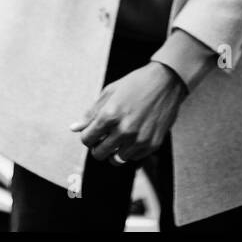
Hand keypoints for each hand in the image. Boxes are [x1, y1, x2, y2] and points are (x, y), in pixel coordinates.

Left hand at [70, 62, 186, 164]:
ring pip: (116, 159)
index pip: (87, 139)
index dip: (87, 136)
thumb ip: (91, 113)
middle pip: (99, 153)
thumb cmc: (136, 84)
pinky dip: (130, 151)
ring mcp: (139, 139)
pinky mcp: (152, 144)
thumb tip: (74, 128)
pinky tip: (133, 137)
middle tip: (104, 137)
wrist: (167, 81)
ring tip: (119, 138)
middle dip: (98, 146)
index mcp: (110, 115)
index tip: (93, 132)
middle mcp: (124, 130)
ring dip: (114, 150)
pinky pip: (133, 157)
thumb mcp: (110, 92)